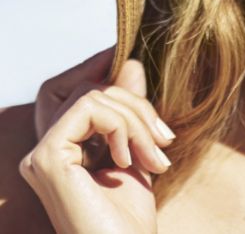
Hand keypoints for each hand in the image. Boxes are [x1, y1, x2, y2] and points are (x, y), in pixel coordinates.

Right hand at [19, 53, 174, 233]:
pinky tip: (127, 162)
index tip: (164, 136)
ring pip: (95, 96)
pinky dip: (120, 126)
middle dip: (140, 112)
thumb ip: (129, 111)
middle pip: (97, 91)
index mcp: (65, 149)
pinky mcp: (46, 157)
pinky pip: (89, 108)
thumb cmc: (130, 217)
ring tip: (153, 158)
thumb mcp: (136, 152)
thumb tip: (131, 65)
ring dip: (136, 121)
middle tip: (164, 147)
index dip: (135, 104)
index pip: (98, 96)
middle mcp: (47, 150)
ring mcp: (42, 155)